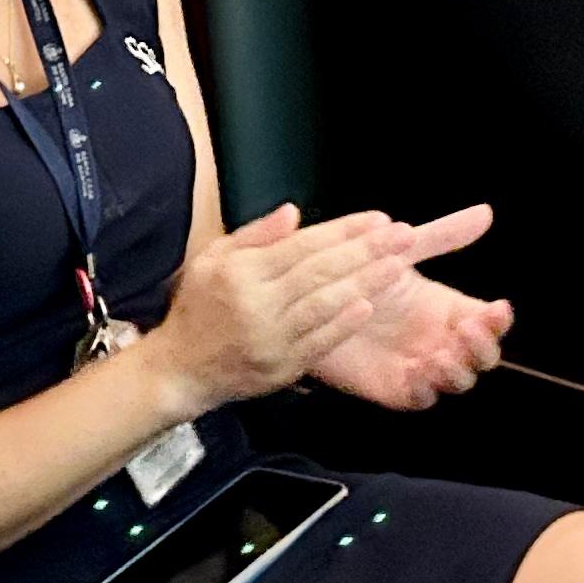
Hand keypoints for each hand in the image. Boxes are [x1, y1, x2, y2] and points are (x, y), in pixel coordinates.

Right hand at [145, 204, 418, 412]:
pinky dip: (344, 324)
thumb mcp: (212, 258)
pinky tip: (367, 305)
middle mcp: (257, 304)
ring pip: (325, 306)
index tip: (378, 219)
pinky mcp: (281, 368)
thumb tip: (293, 212)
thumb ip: (255, 234)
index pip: (303, 246)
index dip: (343, 231)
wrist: (181, 370)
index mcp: (241, 272)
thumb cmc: (198, 308)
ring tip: (397, 265)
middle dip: (367, 251)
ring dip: (365, 283)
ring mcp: (271, 339)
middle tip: (403, 235)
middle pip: (320, 272)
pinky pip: (320, 342)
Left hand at [307, 205, 510, 410]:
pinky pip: (421, 397)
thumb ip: (442, 235)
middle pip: (482, 357)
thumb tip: (486, 211)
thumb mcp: (401, 250)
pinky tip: (418, 370)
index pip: (489, 321)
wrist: (311, 298)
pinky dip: (426, 387)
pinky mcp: (396, 388)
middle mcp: (440, 340)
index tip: (497, 308)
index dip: (498, 320)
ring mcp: (421, 367)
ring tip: (441, 355)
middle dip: (482, 347)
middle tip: (466, 331)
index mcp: (448, 309)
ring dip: (458, 370)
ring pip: (457, 380)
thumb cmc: (358, 271)